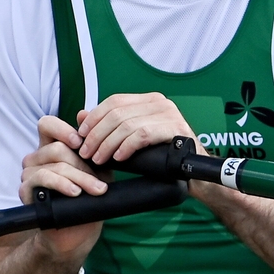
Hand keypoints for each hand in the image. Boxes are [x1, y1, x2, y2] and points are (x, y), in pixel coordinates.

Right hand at [17, 116, 112, 257]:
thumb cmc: (88, 198)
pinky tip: (75, 193)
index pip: (47, 124)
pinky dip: (63, 184)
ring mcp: (29, 174)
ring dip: (80, 178)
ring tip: (96, 190)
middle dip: (84, 165)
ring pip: (54, 164)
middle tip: (100, 181)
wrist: (78, 232)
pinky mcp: (25, 191)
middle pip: (57, 148)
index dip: (63, 129)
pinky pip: (42, 179)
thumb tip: (83, 113)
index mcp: (51, 148)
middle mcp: (37, 158)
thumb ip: (92, 144)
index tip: (81, 142)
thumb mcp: (97, 169)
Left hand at [74, 92, 205, 164]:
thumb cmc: (162, 156)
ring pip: (127, 124)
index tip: (81, 136)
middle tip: (86, 153)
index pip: (114, 101)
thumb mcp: (133, 138)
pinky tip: (119, 158)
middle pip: (117, 113)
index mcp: (149, 100)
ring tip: (99, 159)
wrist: (193, 173)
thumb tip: (81, 116)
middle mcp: (160, 102)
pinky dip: (126, 147)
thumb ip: (110, 126)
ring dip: (108, 144)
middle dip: (96, 134)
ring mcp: (170, 114)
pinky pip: (143, 135)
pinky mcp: (176, 129)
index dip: (94, 117)